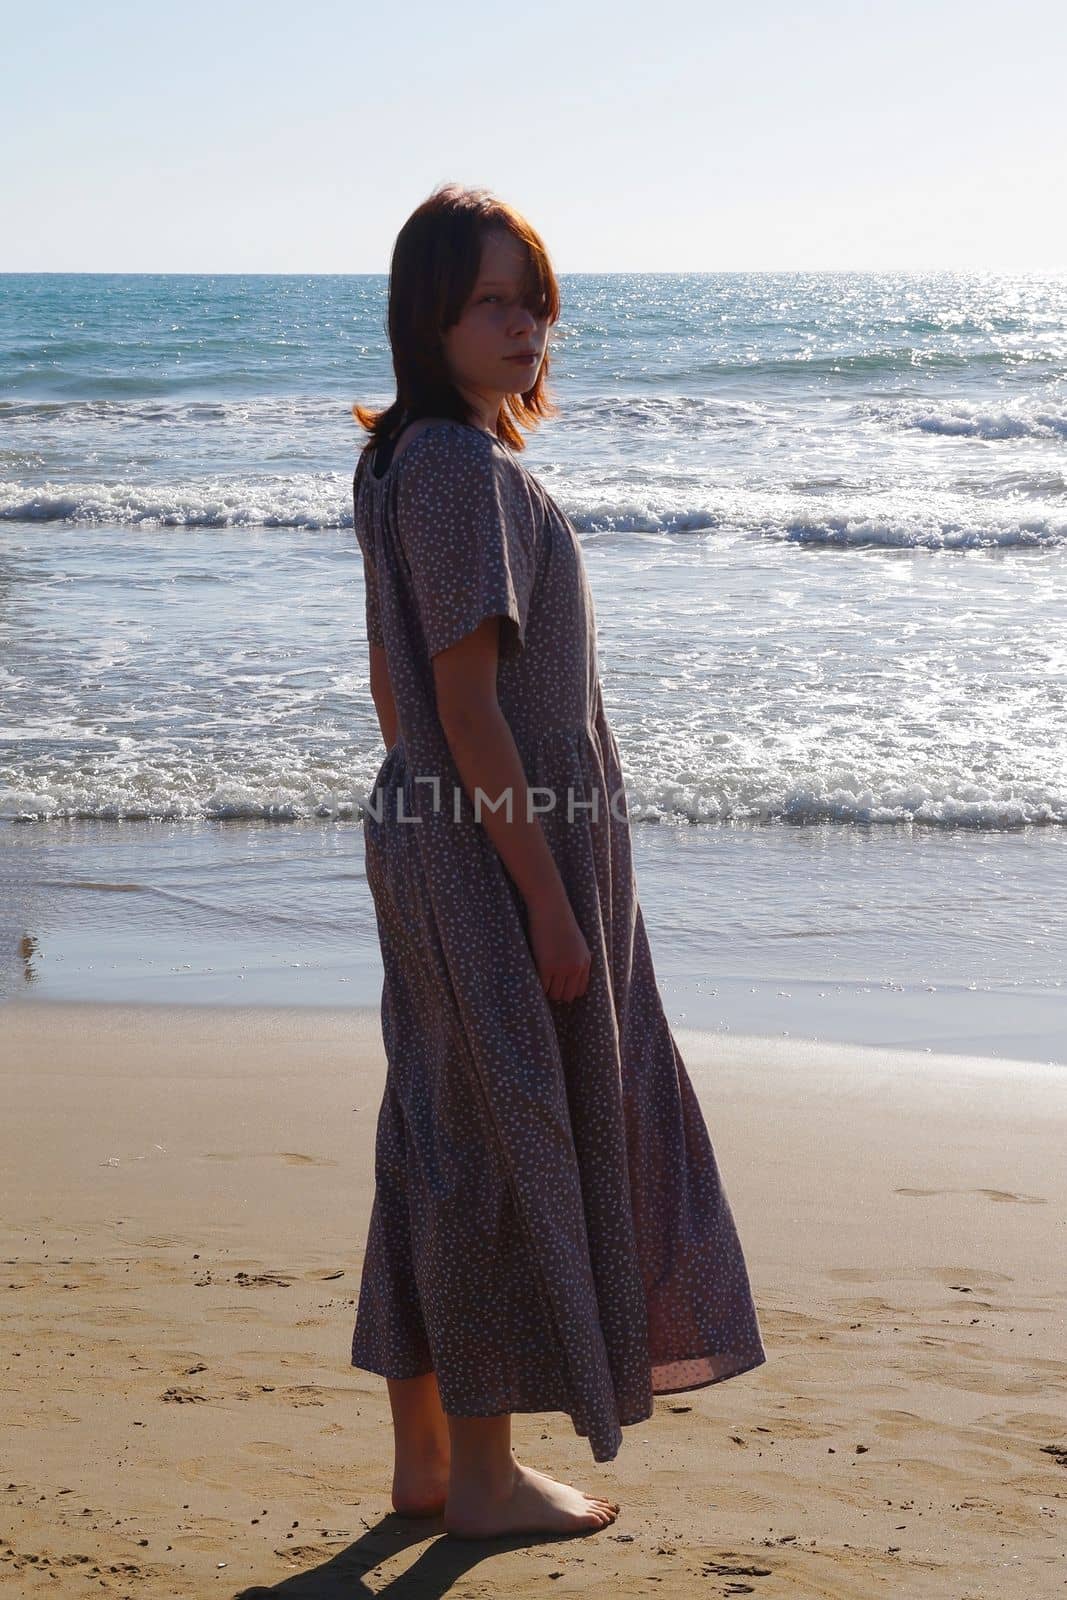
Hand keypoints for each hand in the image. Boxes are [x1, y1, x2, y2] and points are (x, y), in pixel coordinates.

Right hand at [525, 887, 591, 1002]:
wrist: (550, 907)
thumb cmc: (560, 921)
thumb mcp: (576, 942)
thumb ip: (576, 960)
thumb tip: (567, 980)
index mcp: (586, 962)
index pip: (580, 990)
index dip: (568, 990)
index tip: (558, 987)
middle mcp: (576, 967)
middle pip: (568, 996)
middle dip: (557, 993)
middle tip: (547, 985)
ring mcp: (562, 968)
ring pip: (555, 994)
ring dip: (547, 990)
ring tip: (540, 980)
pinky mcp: (546, 966)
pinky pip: (543, 988)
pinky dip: (538, 986)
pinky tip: (534, 977)